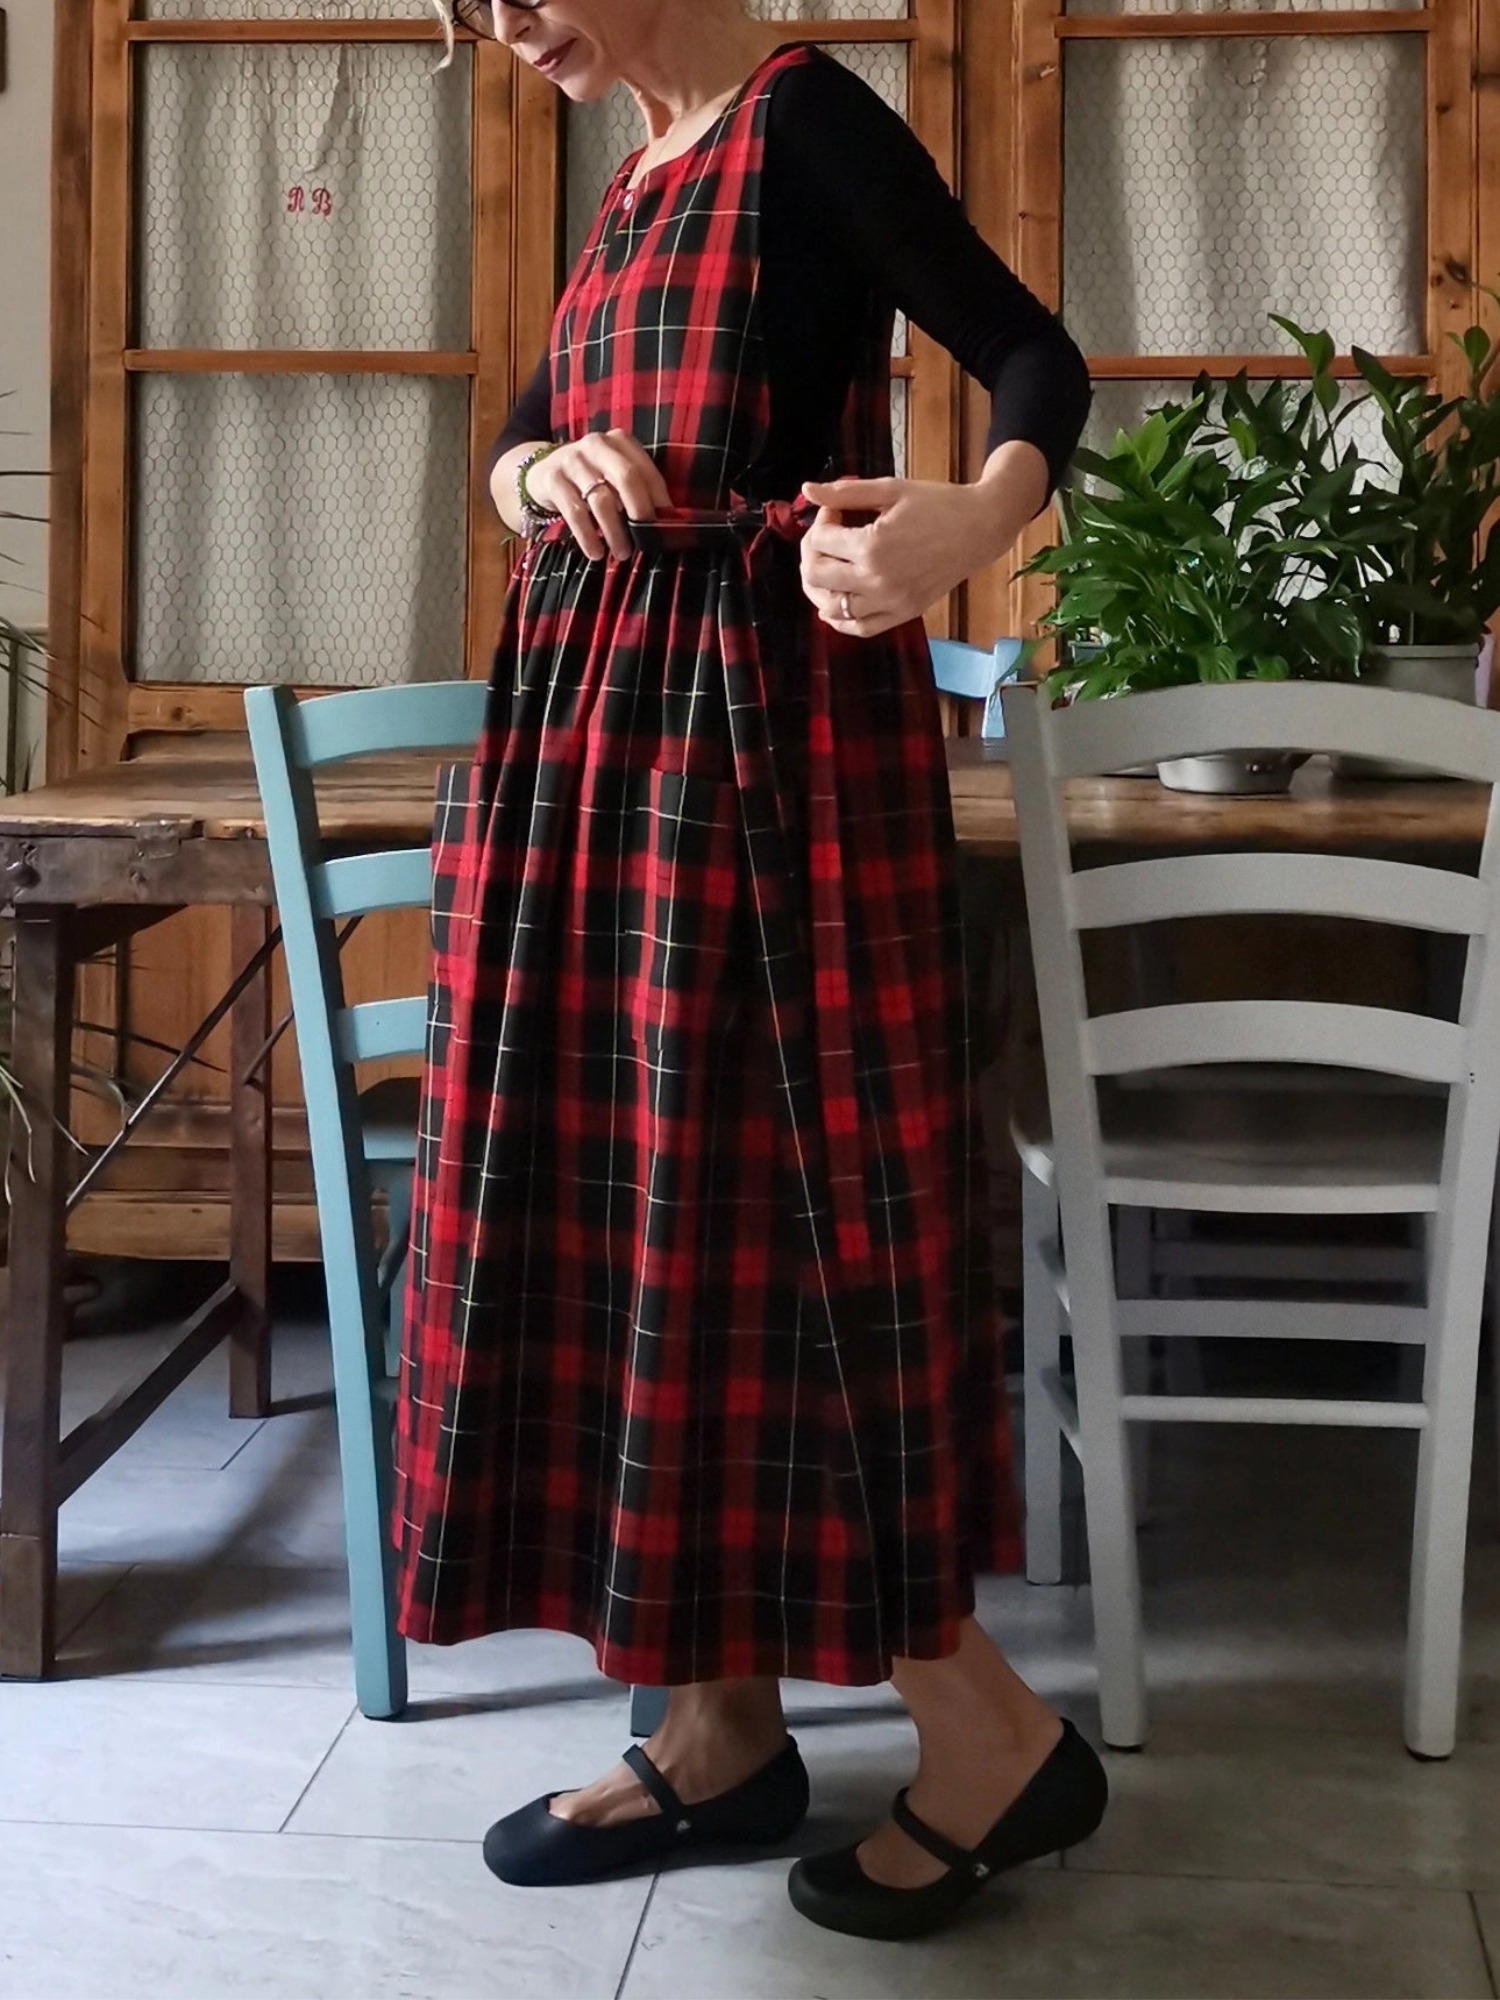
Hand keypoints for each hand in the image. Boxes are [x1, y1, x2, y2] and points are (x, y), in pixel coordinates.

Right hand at [529, 430, 672, 560]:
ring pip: (601, 499)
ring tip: (622, 552)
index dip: (659, 500)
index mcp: (619, 441)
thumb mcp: (613, 474)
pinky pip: (575, 512)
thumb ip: (636, 489)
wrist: (541, 471)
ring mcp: (573, 460)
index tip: (666, 527)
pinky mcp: (553, 479)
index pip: (646, 471)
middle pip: (627, 477)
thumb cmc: (590, 478)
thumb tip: (664, 522)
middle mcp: (597, 444)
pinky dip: (588, 536)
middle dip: (640, 511)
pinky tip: (596, 552)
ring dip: (615, 531)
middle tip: (646, 538)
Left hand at [801, 446, 1047, 638]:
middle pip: (816, 576)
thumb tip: (807, 490)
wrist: (980, 528)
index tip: (837, 510)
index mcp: (871, 546)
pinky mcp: (904, 613)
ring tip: (827, 568)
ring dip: (819, 589)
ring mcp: (890, 602)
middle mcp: (877, 580)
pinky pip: (860, 628)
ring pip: (832, 608)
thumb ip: (846, 492)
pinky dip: (841, 620)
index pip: (820, 540)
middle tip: (828, 538)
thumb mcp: (891, 490)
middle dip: (812, 553)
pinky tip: (835, 605)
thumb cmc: (937, 503)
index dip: (821, 520)